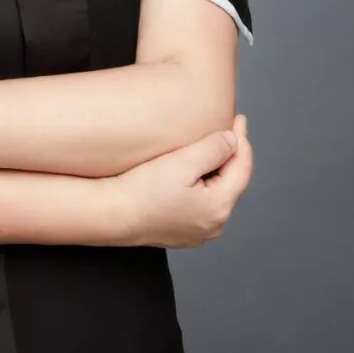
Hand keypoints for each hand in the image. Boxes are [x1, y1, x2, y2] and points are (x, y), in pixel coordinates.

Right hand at [103, 113, 253, 248]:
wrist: (112, 214)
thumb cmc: (141, 190)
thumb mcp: (182, 161)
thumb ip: (214, 148)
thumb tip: (233, 140)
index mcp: (219, 207)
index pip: (242, 167)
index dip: (241, 140)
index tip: (238, 119)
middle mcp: (214, 225)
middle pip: (232, 182)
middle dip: (230, 155)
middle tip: (227, 130)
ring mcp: (199, 232)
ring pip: (217, 194)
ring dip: (216, 171)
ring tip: (211, 149)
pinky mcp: (183, 233)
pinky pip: (202, 205)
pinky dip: (202, 186)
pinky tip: (192, 174)